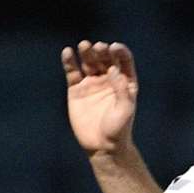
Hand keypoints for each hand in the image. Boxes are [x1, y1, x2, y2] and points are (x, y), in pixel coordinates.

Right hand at [62, 40, 138, 157]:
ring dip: (87, 51)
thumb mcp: (125, 109)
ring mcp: (91, 83)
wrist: (102, 146)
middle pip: (105, 58)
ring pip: (88, 61)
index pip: (123, 60)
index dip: (119, 51)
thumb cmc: (118, 129)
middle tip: (99, 48)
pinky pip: (72, 71)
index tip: (114, 48)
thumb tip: (114, 69)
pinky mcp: (76, 89)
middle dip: (102, 50)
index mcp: (124, 82)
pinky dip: (69, 61)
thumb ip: (122, 89)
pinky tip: (67, 52)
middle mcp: (108, 79)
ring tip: (85, 45)